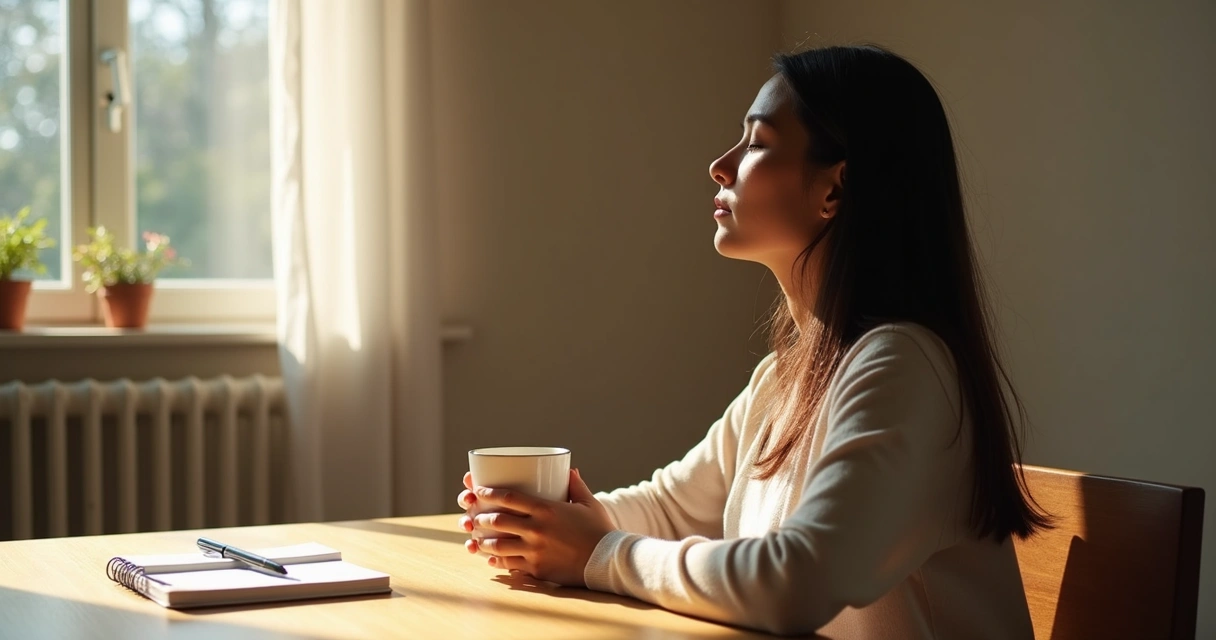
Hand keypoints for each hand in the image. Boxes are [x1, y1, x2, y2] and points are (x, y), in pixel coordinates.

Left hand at [455, 469, 614, 585]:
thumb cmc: (600, 530)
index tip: (478, 490)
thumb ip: (575, 486)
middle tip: (475, 516)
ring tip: (477, 539)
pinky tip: (490, 559)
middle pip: (498, 521)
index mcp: (547, 509)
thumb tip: (569, 470)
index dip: (489, 493)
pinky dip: (496, 561)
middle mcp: (537, 529)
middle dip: (481, 517)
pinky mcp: (537, 569)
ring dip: (483, 541)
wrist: (608, 560)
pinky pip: (510, 565)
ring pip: (498, 545)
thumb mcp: (589, 503)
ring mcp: (535, 551)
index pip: (509, 497)